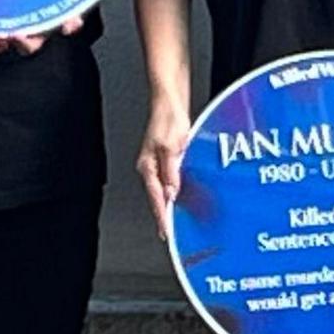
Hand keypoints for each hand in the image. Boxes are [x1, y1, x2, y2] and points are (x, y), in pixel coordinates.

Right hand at [137, 96, 191, 222]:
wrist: (171, 99)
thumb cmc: (168, 117)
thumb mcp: (171, 145)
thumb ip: (171, 170)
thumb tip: (172, 191)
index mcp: (148, 166)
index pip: (156, 197)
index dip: (162, 217)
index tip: (166, 232)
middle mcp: (152, 166)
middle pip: (160, 196)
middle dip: (165, 215)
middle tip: (170, 234)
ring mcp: (160, 162)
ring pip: (167, 189)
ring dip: (173, 204)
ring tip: (178, 222)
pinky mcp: (170, 156)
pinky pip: (173, 179)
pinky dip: (179, 190)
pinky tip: (185, 196)